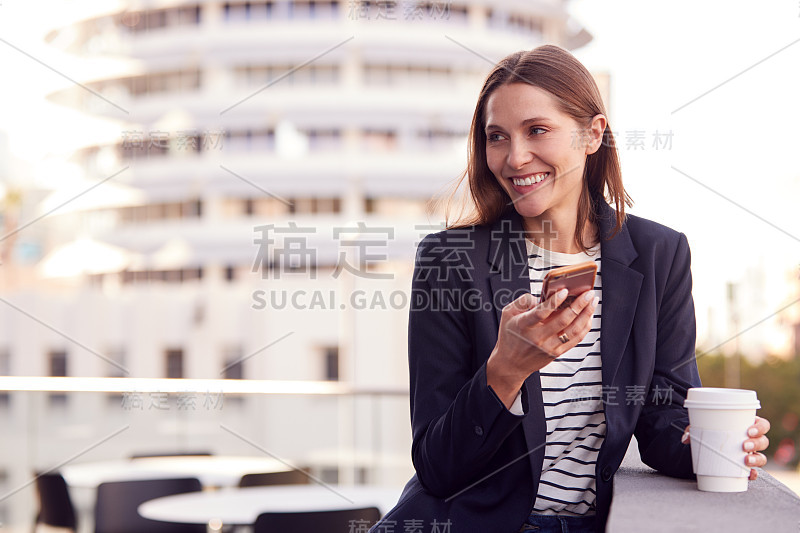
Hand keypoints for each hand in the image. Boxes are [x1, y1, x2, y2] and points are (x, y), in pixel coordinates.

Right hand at [486, 288, 597, 407]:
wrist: (511, 363)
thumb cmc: (510, 335)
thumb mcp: (507, 313)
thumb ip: (523, 301)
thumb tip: (542, 295)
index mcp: (524, 325)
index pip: (541, 312)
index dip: (555, 301)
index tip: (565, 290)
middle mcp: (537, 337)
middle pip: (563, 320)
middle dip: (579, 304)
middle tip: (588, 293)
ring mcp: (549, 347)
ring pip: (573, 330)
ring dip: (586, 314)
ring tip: (592, 302)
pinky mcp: (557, 353)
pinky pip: (576, 339)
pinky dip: (585, 326)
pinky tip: (588, 316)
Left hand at [681, 416, 770, 479]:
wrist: (704, 446)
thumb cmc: (708, 432)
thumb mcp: (702, 428)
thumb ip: (692, 430)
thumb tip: (685, 438)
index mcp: (746, 426)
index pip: (762, 425)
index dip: (760, 427)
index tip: (749, 430)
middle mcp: (751, 441)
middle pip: (763, 441)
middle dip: (756, 443)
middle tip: (744, 446)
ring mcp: (750, 454)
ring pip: (762, 457)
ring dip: (757, 459)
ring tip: (745, 460)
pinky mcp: (745, 467)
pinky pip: (754, 472)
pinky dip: (753, 474)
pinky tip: (749, 474)